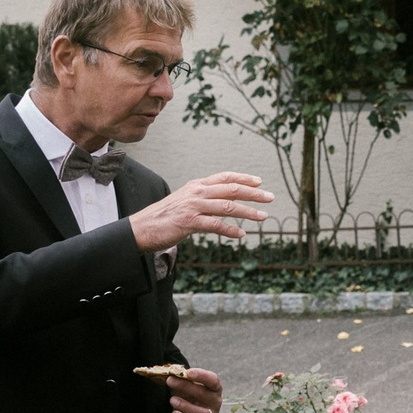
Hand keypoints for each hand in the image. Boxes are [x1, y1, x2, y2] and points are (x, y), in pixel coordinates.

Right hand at [132, 173, 272, 252]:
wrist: (142, 228)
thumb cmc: (164, 217)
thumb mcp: (185, 201)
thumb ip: (203, 199)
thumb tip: (224, 202)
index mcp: (196, 185)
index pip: (225, 177)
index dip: (244, 178)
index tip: (260, 182)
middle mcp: (196, 192)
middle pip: (231, 189)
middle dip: (254, 193)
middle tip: (270, 198)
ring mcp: (193, 207)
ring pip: (227, 207)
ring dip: (248, 212)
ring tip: (263, 217)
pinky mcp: (189, 222)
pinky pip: (216, 225)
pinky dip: (231, 230)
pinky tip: (242, 235)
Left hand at [166, 368, 220, 412]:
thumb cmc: (192, 395)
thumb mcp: (188, 385)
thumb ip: (182, 379)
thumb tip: (171, 375)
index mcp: (214, 388)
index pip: (213, 380)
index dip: (201, 376)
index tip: (188, 373)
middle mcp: (215, 402)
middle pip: (204, 394)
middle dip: (185, 386)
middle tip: (170, 381)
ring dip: (186, 406)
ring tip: (172, 400)